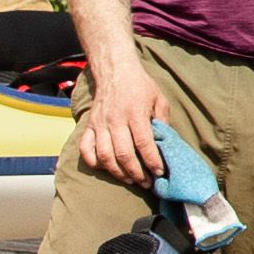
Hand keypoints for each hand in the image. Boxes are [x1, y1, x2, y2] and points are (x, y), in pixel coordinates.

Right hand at [74, 67, 169, 194]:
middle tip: (146, 182)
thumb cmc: (140, 86)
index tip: (159, 173)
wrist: (115, 70)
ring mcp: (99, 123)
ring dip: (118, 172)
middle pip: (123, 154)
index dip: (152, 161)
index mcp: (135, 113)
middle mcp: (115, 119)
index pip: (144, 143)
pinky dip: (93, 162)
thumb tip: (166, 144)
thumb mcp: (159, 99)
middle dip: (136, 173)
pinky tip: (106, 168)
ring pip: (104, 155)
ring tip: (130, 179)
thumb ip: (163, 121)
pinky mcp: (89, 125)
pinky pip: (86, 149)